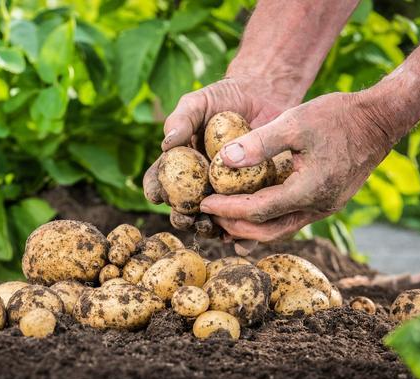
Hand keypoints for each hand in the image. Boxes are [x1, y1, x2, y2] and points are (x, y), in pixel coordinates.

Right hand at [143, 76, 290, 240]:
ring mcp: (225, 193)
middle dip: (182, 218)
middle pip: (184, 209)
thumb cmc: (223, 98)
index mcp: (179, 166)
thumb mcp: (198, 102)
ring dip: (210, 229)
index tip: (157, 195)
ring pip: (213, 220)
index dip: (155, 191)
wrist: (264, 95)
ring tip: (212, 228)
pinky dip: (244, 235)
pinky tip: (243, 241)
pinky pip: (246, 220)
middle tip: (186, 217)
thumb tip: (167, 144)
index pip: (159, 182)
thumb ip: (181, 120)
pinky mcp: (252, 196)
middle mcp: (199, 184)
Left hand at [200, 91, 393, 240]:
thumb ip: (260, 142)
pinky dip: (265, 220)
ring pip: (279, 230)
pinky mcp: (325, 203)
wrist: (378, 121)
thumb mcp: (296, 121)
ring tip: (222, 216)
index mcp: (310, 190)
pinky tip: (247, 213)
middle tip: (208, 213)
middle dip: (234, 225)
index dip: (228, 209)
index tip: (204, 202)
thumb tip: (224, 160)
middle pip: (266, 230)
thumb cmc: (338, 116)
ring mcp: (323, 208)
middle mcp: (318, 207)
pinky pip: (289, 220)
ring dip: (248, 227)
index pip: (258, 210)